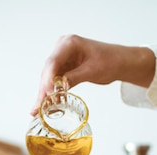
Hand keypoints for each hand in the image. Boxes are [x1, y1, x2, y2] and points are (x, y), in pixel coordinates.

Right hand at [31, 34, 155, 114]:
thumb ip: (75, 77)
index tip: (45, 93)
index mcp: (69, 43)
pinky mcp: (64, 67)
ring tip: (37, 110)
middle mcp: (62, 48)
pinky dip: (51, 92)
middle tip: (37, 107)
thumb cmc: (110, 61)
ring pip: (49, 77)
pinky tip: (45, 104)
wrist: (120, 62)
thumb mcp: (93, 71)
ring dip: (44, 93)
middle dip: (43, 90)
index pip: (53, 62)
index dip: (48, 79)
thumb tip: (60, 87)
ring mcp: (62, 57)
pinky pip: (55, 80)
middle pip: (48, 71)